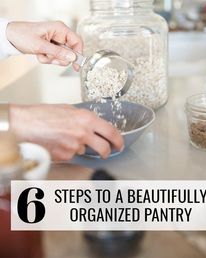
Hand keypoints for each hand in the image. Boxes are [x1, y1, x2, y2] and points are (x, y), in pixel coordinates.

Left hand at [6, 21, 82, 69]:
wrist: (10, 36)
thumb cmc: (23, 35)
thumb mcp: (40, 45)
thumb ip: (58, 52)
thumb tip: (73, 58)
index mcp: (60, 29)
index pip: (77, 41)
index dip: (78, 54)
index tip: (77, 65)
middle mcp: (59, 34)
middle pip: (70, 51)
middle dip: (59, 58)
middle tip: (49, 58)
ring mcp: (55, 41)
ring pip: (62, 56)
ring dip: (51, 59)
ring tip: (41, 54)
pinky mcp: (51, 47)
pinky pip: (54, 57)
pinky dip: (46, 58)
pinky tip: (38, 54)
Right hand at [9, 104, 123, 159]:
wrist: (26, 124)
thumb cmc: (43, 114)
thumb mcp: (69, 109)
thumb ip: (83, 118)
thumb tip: (91, 125)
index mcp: (87, 118)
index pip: (111, 132)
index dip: (118, 140)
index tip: (119, 143)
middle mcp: (83, 133)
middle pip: (104, 148)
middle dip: (107, 151)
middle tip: (106, 151)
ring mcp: (74, 146)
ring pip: (84, 150)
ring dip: (79, 147)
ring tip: (64, 137)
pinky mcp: (65, 156)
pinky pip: (72, 155)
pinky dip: (67, 151)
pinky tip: (57, 142)